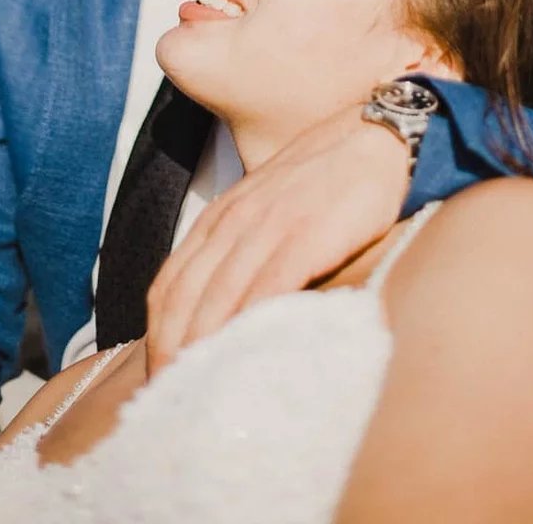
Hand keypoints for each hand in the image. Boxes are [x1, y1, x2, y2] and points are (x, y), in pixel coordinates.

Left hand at [145, 112, 409, 374]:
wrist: (375, 135)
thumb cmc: (326, 176)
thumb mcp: (269, 203)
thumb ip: (246, 243)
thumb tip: (230, 298)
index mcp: (221, 215)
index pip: (169, 283)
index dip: (157, 334)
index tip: (157, 375)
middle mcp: (235, 219)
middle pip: (184, 296)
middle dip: (170, 350)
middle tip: (168, 398)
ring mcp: (269, 225)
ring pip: (217, 295)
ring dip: (202, 347)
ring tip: (198, 392)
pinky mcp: (307, 234)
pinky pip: (267, 286)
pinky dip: (248, 323)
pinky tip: (244, 356)